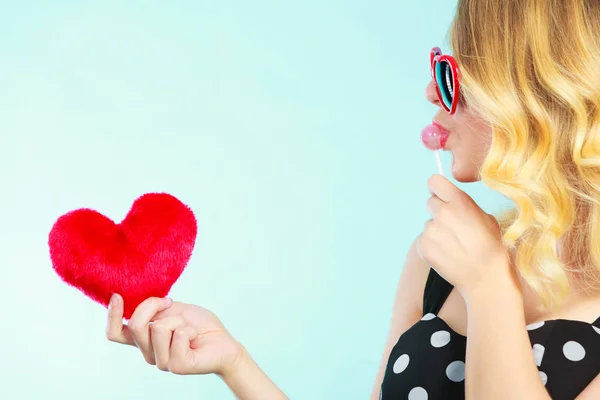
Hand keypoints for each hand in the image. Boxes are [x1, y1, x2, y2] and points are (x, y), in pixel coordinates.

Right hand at [106, 294, 245, 375]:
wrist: (223, 341)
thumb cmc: (198, 325)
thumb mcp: (172, 309)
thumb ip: (152, 310)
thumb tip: (135, 303)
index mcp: (144, 339)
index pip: (115, 333)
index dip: (112, 315)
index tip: (117, 296)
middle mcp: (149, 353)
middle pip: (136, 325)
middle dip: (154, 306)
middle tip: (171, 303)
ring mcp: (162, 362)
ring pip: (159, 328)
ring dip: (178, 320)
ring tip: (188, 328)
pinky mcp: (177, 366)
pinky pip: (178, 335)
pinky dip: (189, 329)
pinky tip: (195, 338)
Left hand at [417, 175, 516, 299]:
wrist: (485, 276)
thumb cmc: (491, 247)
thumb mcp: (486, 218)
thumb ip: (464, 206)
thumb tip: (452, 203)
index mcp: (459, 201)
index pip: (434, 182)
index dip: (437, 189)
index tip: (440, 195)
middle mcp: (442, 213)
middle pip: (430, 203)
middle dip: (439, 212)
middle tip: (452, 227)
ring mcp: (430, 230)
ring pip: (428, 224)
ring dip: (436, 231)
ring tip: (453, 245)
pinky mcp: (423, 246)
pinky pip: (423, 240)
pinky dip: (432, 246)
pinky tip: (446, 255)